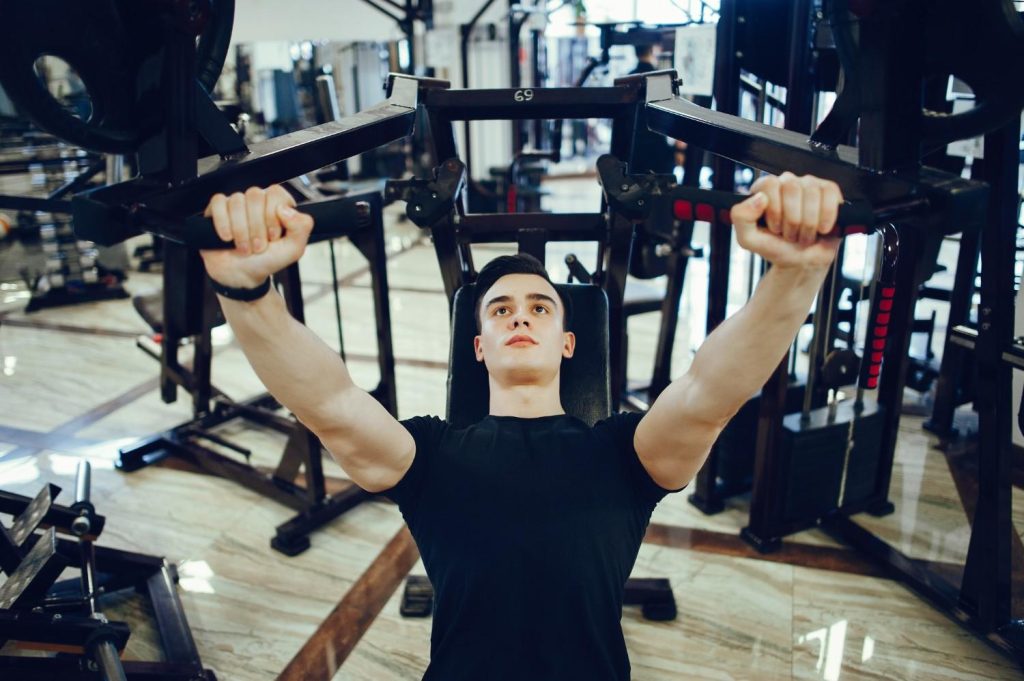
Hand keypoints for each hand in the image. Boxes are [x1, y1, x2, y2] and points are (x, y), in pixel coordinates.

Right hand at [199, 185, 313, 288]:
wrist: (242, 276)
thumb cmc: (267, 261)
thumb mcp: (293, 249)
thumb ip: (302, 227)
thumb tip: (285, 209)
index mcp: (277, 206)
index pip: (276, 193)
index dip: (273, 215)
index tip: (273, 237)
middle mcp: (257, 202)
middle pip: (255, 195)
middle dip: (256, 226)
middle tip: (258, 246)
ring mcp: (237, 204)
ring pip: (237, 201)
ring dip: (241, 230)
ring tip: (244, 248)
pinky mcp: (217, 209)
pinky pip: (218, 202)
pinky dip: (223, 223)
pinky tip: (227, 238)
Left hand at [730, 172, 841, 270]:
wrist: (801, 262)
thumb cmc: (775, 247)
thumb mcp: (748, 239)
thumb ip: (741, 217)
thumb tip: (759, 198)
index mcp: (763, 190)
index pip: (769, 184)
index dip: (774, 210)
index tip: (775, 228)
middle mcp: (785, 183)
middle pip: (791, 187)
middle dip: (792, 220)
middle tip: (791, 235)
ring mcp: (808, 184)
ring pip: (811, 192)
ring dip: (809, 223)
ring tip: (804, 234)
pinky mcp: (828, 191)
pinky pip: (830, 193)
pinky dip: (827, 216)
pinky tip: (822, 228)